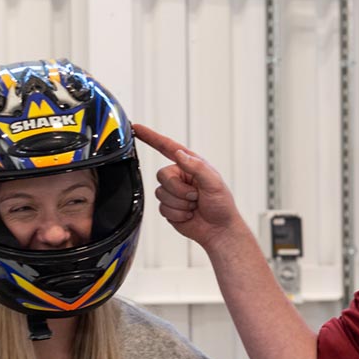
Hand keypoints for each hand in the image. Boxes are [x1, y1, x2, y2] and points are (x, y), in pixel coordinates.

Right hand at [133, 124, 241, 248]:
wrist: (218, 230)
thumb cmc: (221, 205)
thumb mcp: (214, 182)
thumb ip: (196, 167)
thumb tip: (178, 153)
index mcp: (190, 164)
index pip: (167, 147)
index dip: (151, 137)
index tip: (136, 128)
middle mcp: (180, 176)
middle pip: (162, 176)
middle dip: (179, 190)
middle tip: (196, 196)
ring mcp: (173, 192)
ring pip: (161, 194)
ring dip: (180, 204)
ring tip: (194, 206)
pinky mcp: (169, 207)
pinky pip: (162, 208)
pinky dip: (177, 214)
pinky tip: (189, 215)